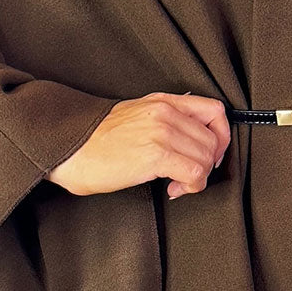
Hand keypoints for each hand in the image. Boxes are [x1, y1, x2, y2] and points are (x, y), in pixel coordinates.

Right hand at [47, 91, 230, 199]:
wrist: (70, 150)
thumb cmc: (97, 140)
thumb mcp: (137, 115)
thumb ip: (166, 118)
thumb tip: (192, 136)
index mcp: (163, 102)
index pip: (215, 111)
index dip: (221, 137)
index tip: (209, 154)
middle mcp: (166, 113)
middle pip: (214, 139)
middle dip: (206, 164)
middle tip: (186, 175)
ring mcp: (162, 132)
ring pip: (206, 158)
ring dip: (197, 178)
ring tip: (175, 183)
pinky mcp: (156, 155)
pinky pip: (195, 174)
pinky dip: (190, 187)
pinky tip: (172, 189)